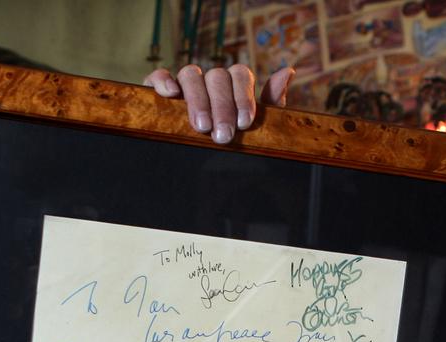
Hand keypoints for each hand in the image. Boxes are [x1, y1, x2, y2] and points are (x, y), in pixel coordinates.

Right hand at [143, 64, 293, 143]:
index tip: (244, 123)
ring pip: (191, 74)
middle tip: (223, 136)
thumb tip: (286, 71)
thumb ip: (271, 103)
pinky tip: (171, 95)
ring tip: (202, 127)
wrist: (205, 167)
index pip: (240, 74)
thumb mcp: (257, 128)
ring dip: (198, 99)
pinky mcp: (161, 89)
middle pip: (217, 76)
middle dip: (222, 107)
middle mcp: (211, 80)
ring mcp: (186, 83)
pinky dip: (164, 80)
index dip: (243, 96)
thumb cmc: (234, 141)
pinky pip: (159, 75)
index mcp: (235, 84)